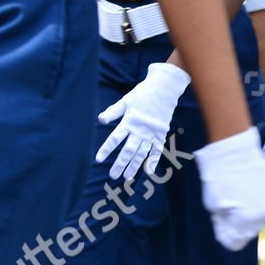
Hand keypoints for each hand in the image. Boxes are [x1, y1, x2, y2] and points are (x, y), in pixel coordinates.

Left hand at [96, 62, 189, 182]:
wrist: (165, 87)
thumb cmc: (143, 93)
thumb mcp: (126, 100)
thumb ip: (113, 111)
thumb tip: (100, 120)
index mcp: (129, 121)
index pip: (115, 139)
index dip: (106, 149)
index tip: (99, 160)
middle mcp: (140, 129)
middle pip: (128, 150)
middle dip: (120, 164)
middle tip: (113, 176)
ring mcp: (152, 132)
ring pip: (142, 153)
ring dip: (134, 166)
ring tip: (127, 177)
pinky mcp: (161, 132)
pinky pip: (157, 149)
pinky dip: (154, 160)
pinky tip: (149, 170)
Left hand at [193, 127, 264, 249]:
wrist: (235, 151)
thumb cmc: (219, 179)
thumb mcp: (214, 207)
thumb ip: (224, 225)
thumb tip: (228, 232)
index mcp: (247, 223)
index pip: (235, 243)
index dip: (226, 234)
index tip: (220, 221)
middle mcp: (264, 217)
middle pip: (249, 232)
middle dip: (239, 225)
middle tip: (229, 207)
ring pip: (260, 220)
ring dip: (251, 214)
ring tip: (239, 198)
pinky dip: (260, 204)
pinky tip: (250, 193)